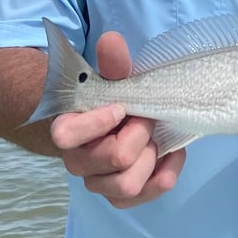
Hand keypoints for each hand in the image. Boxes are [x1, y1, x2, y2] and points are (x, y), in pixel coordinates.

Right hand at [50, 30, 184, 207]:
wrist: (116, 124)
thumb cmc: (114, 100)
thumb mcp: (115, 80)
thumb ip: (114, 64)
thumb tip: (111, 40)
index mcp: (68, 129)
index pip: (66, 135)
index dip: (98, 122)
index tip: (121, 107)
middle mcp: (77, 161)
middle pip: (114, 158)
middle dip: (140, 135)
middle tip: (147, 118)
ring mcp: (98, 182)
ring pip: (127, 185)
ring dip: (151, 159)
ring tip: (155, 139)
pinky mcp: (119, 195)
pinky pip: (142, 197)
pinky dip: (164, 176)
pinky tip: (172, 156)